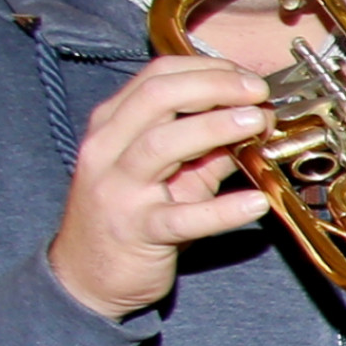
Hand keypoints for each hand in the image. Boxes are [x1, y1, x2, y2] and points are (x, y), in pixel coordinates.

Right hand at [50, 57, 272, 317]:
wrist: (88, 276)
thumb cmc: (131, 215)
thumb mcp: (172, 173)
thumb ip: (209, 146)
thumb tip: (254, 119)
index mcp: (113, 125)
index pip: (156, 76)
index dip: (206, 69)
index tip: (247, 76)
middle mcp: (107, 149)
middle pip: (157, 97)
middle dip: (212, 86)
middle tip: (256, 90)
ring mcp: (118, 190)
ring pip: (161, 145)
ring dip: (213, 127)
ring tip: (256, 122)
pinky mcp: (137, 231)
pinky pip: (181, 218)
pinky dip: (222, 210)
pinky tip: (255, 203)